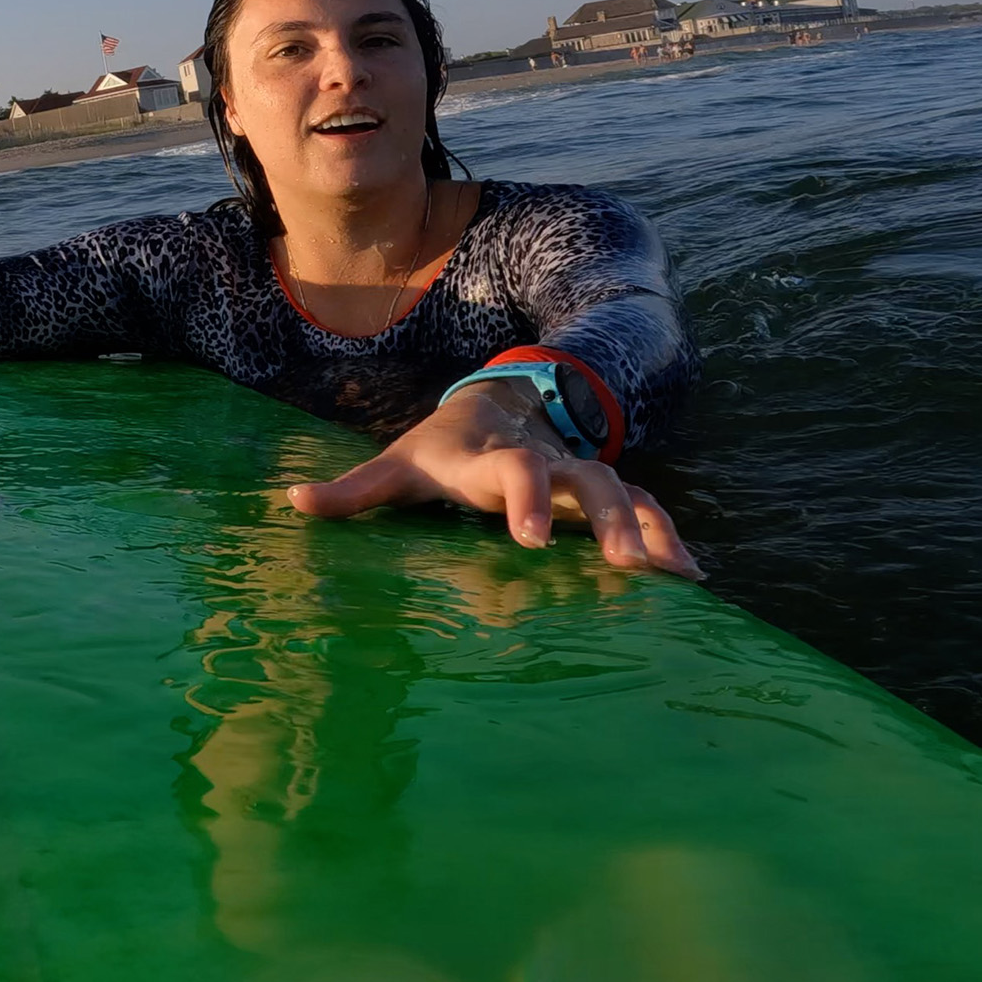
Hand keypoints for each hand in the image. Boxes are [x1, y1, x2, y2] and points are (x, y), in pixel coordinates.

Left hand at [286, 379, 701, 576]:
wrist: (497, 404)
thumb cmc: (442, 450)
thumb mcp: (400, 465)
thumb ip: (353, 490)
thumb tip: (290, 504)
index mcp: (494, 458)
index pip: (512, 471)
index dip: (524, 498)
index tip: (531, 539)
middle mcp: (547, 462)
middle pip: (585, 481)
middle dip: (605, 518)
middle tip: (620, 564)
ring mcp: (582, 476)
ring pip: (624, 495)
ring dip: (647, 530)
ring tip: (670, 574)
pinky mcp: (604, 494)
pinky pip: (646, 511)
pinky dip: (668, 538)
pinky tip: (691, 577)